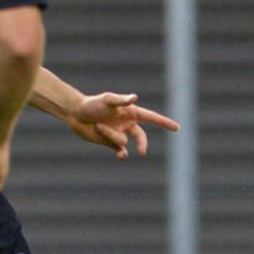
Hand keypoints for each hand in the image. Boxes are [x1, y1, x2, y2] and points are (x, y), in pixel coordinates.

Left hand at [65, 92, 179, 159]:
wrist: (76, 114)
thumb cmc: (92, 104)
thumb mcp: (106, 100)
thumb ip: (120, 100)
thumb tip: (134, 98)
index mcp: (130, 112)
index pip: (151, 118)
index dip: (164, 122)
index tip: (177, 127)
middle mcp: (127, 123)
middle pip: (141, 137)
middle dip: (142, 144)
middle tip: (142, 153)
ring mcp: (119, 133)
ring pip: (123, 142)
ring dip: (110, 135)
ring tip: (98, 126)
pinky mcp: (110, 143)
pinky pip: (121, 151)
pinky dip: (122, 154)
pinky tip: (121, 155)